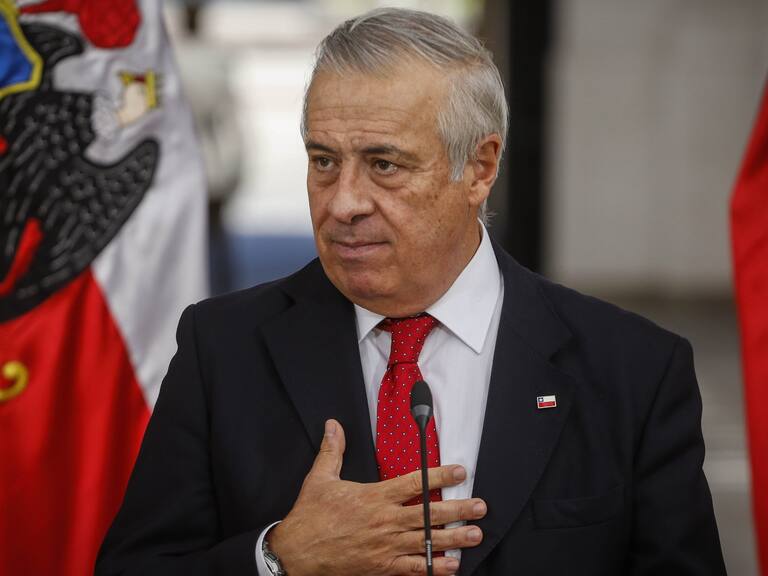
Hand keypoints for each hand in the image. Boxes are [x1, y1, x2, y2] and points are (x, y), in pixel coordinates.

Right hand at [268, 419, 486, 575]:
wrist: (296, 554)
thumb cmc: (310, 517)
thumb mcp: (319, 479)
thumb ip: (332, 451)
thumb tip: (333, 425)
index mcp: (374, 498)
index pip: (415, 483)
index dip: (440, 475)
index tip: (459, 471)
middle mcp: (385, 522)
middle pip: (429, 514)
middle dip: (458, 509)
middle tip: (480, 507)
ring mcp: (386, 547)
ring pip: (427, 541)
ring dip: (454, 538)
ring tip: (475, 535)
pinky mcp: (382, 568)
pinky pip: (414, 568)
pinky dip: (434, 568)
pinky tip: (451, 566)